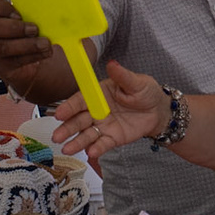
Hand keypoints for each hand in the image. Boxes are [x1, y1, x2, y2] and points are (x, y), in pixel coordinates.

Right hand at [0, 0, 54, 82]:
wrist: (26, 53)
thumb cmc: (24, 28)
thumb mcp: (23, 16)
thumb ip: (27, 11)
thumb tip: (47, 9)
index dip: (1, 7)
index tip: (19, 14)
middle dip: (14, 28)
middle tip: (35, 29)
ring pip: (2, 47)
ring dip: (27, 45)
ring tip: (45, 43)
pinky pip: (13, 61)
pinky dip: (32, 56)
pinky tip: (45, 53)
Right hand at [52, 61, 170, 161]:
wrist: (158, 110)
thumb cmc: (145, 92)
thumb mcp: (136, 82)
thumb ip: (122, 76)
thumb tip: (112, 63)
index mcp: (98, 94)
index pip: (80, 100)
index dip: (69, 107)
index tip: (60, 114)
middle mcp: (97, 111)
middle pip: (78, 120)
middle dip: (67, 128)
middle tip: (56, 136)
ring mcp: (103, 126)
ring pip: (87, 134)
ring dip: (76, 142)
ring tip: (66, 149)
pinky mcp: (112, 138)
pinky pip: (102, 144)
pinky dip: (96, 148)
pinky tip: (90, 152)